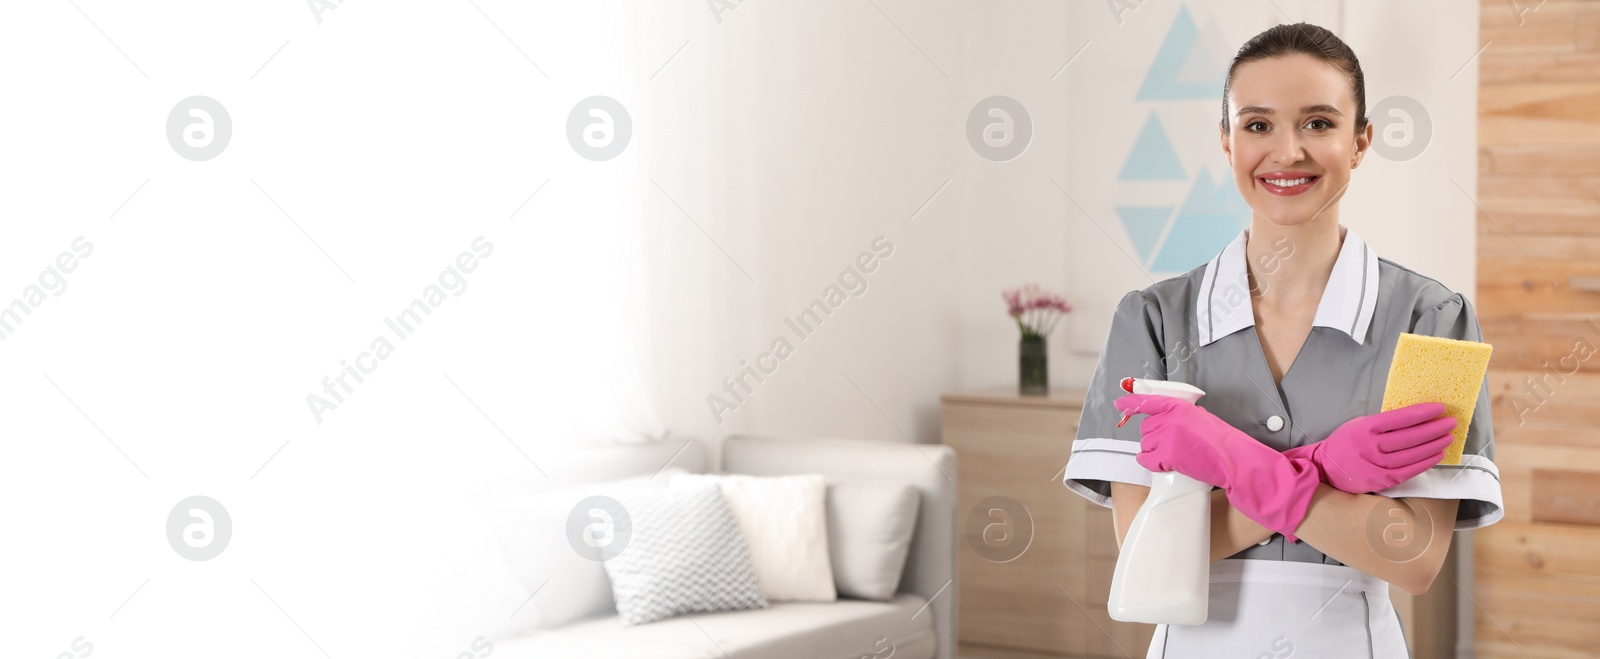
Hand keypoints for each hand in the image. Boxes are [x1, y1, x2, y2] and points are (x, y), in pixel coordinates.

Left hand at [1115, 393, 1319, 541]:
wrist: (1235, 461)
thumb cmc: (1222, 442)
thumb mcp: (1201, 418)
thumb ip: (1180, 415)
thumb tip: (1163, 418)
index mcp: (1180, 406)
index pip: (1149, 401)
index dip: (1131, 403)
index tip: (1119, 404)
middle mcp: (1170, 418)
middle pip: (1146, 428)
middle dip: (1155, 438)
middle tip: (1175, 446)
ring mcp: (1167, 436)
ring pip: (1145, 445)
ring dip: (1155, 452)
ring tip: (1177, 456)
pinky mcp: (1166, 455)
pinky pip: (1146, 460)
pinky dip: (1153, 464)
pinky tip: (1168, 465)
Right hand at [1283, 402, 1456, 493]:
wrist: (1327, 467)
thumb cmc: (1346, 442)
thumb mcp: (1358, 424)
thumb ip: (1382, 423)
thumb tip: (1415, 417)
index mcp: (1365, 428)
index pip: (1400, 418)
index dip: (1422, 412)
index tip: (1439, 408)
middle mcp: (1371, 447)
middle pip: (1410, 437)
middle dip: (1434, 428)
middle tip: (1450, 422)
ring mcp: (1376, 465)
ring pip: (1412, 454)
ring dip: (1434, 445)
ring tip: (1448, 437)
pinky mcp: (1381, 480)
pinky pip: (1409, 471)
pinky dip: (1425, 462)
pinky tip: (1437, 454)